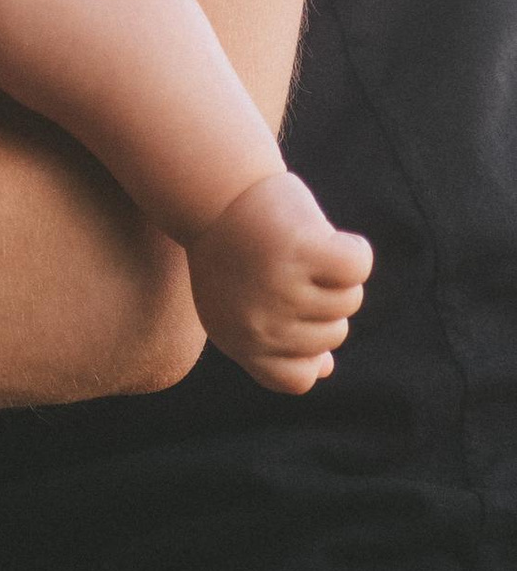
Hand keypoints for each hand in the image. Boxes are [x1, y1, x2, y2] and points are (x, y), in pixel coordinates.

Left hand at [187, 167, 371, 394]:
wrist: (211, 191)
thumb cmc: (233, 249)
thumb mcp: (243, 304)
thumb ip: (278, 346)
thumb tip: (324, 369)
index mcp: (240, 342)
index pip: (297, 379)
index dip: (308, 352)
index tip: (293, 316)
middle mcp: (260, 325)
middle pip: (334, 334)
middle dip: (321, 301)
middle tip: (286, 266)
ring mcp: (282, 289)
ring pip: (349, 300)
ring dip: (332, 272)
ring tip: (295, 247)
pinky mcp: (303, 251)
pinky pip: (357, 265)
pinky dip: (350, 248)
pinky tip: (320, 235)